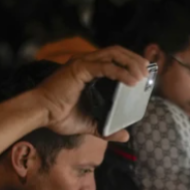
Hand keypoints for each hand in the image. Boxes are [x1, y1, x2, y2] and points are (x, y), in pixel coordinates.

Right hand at [34, 46, 148, 138]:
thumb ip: (107, 129)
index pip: (114, 60)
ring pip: (113, 54)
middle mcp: (86, 63)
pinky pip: (105, 67)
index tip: (145, 75)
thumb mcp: (89, 125)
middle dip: (135, 60)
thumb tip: (125, 136)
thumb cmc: (59, 118)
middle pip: (117, 52)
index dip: (130, 64)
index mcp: (88, 72)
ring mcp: (83, 64)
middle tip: (149, 72)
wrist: (40, 115)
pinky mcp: (80, 69)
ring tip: (143, 76)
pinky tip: (132, 81)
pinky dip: (121, 72)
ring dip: (131, 63)